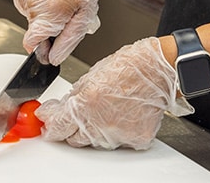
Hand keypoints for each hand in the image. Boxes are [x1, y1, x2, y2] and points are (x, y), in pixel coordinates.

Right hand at [12, 0, 106, 63]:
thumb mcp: (86, 10)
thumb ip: (69, 38)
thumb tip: (55, 57)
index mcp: (48, 11)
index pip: (32, 45)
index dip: (44, 49)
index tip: (53, 46)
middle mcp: (31, 3)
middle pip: (36, 32)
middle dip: (52, 27)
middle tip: (69, 10)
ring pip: (34, 19)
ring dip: (48, 14)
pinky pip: (31, 6)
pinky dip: (42, 3)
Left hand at [36, 36, 194, 149]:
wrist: (159, 70)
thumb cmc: (130, 66)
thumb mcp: (92, 75)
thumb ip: (73, 97)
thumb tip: (58, 111)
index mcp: (87, 103)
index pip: (58, 126)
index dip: (51, 125)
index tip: (49, 122)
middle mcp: (101, 123)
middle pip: (74, 138)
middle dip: (72, 127)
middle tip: (79, 113)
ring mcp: (118, 134)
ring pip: (94, 142)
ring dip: (94, 129)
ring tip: (107, 108)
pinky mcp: (135, 140)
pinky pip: (117, 142)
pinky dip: (115, 132)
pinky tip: (122, 115)